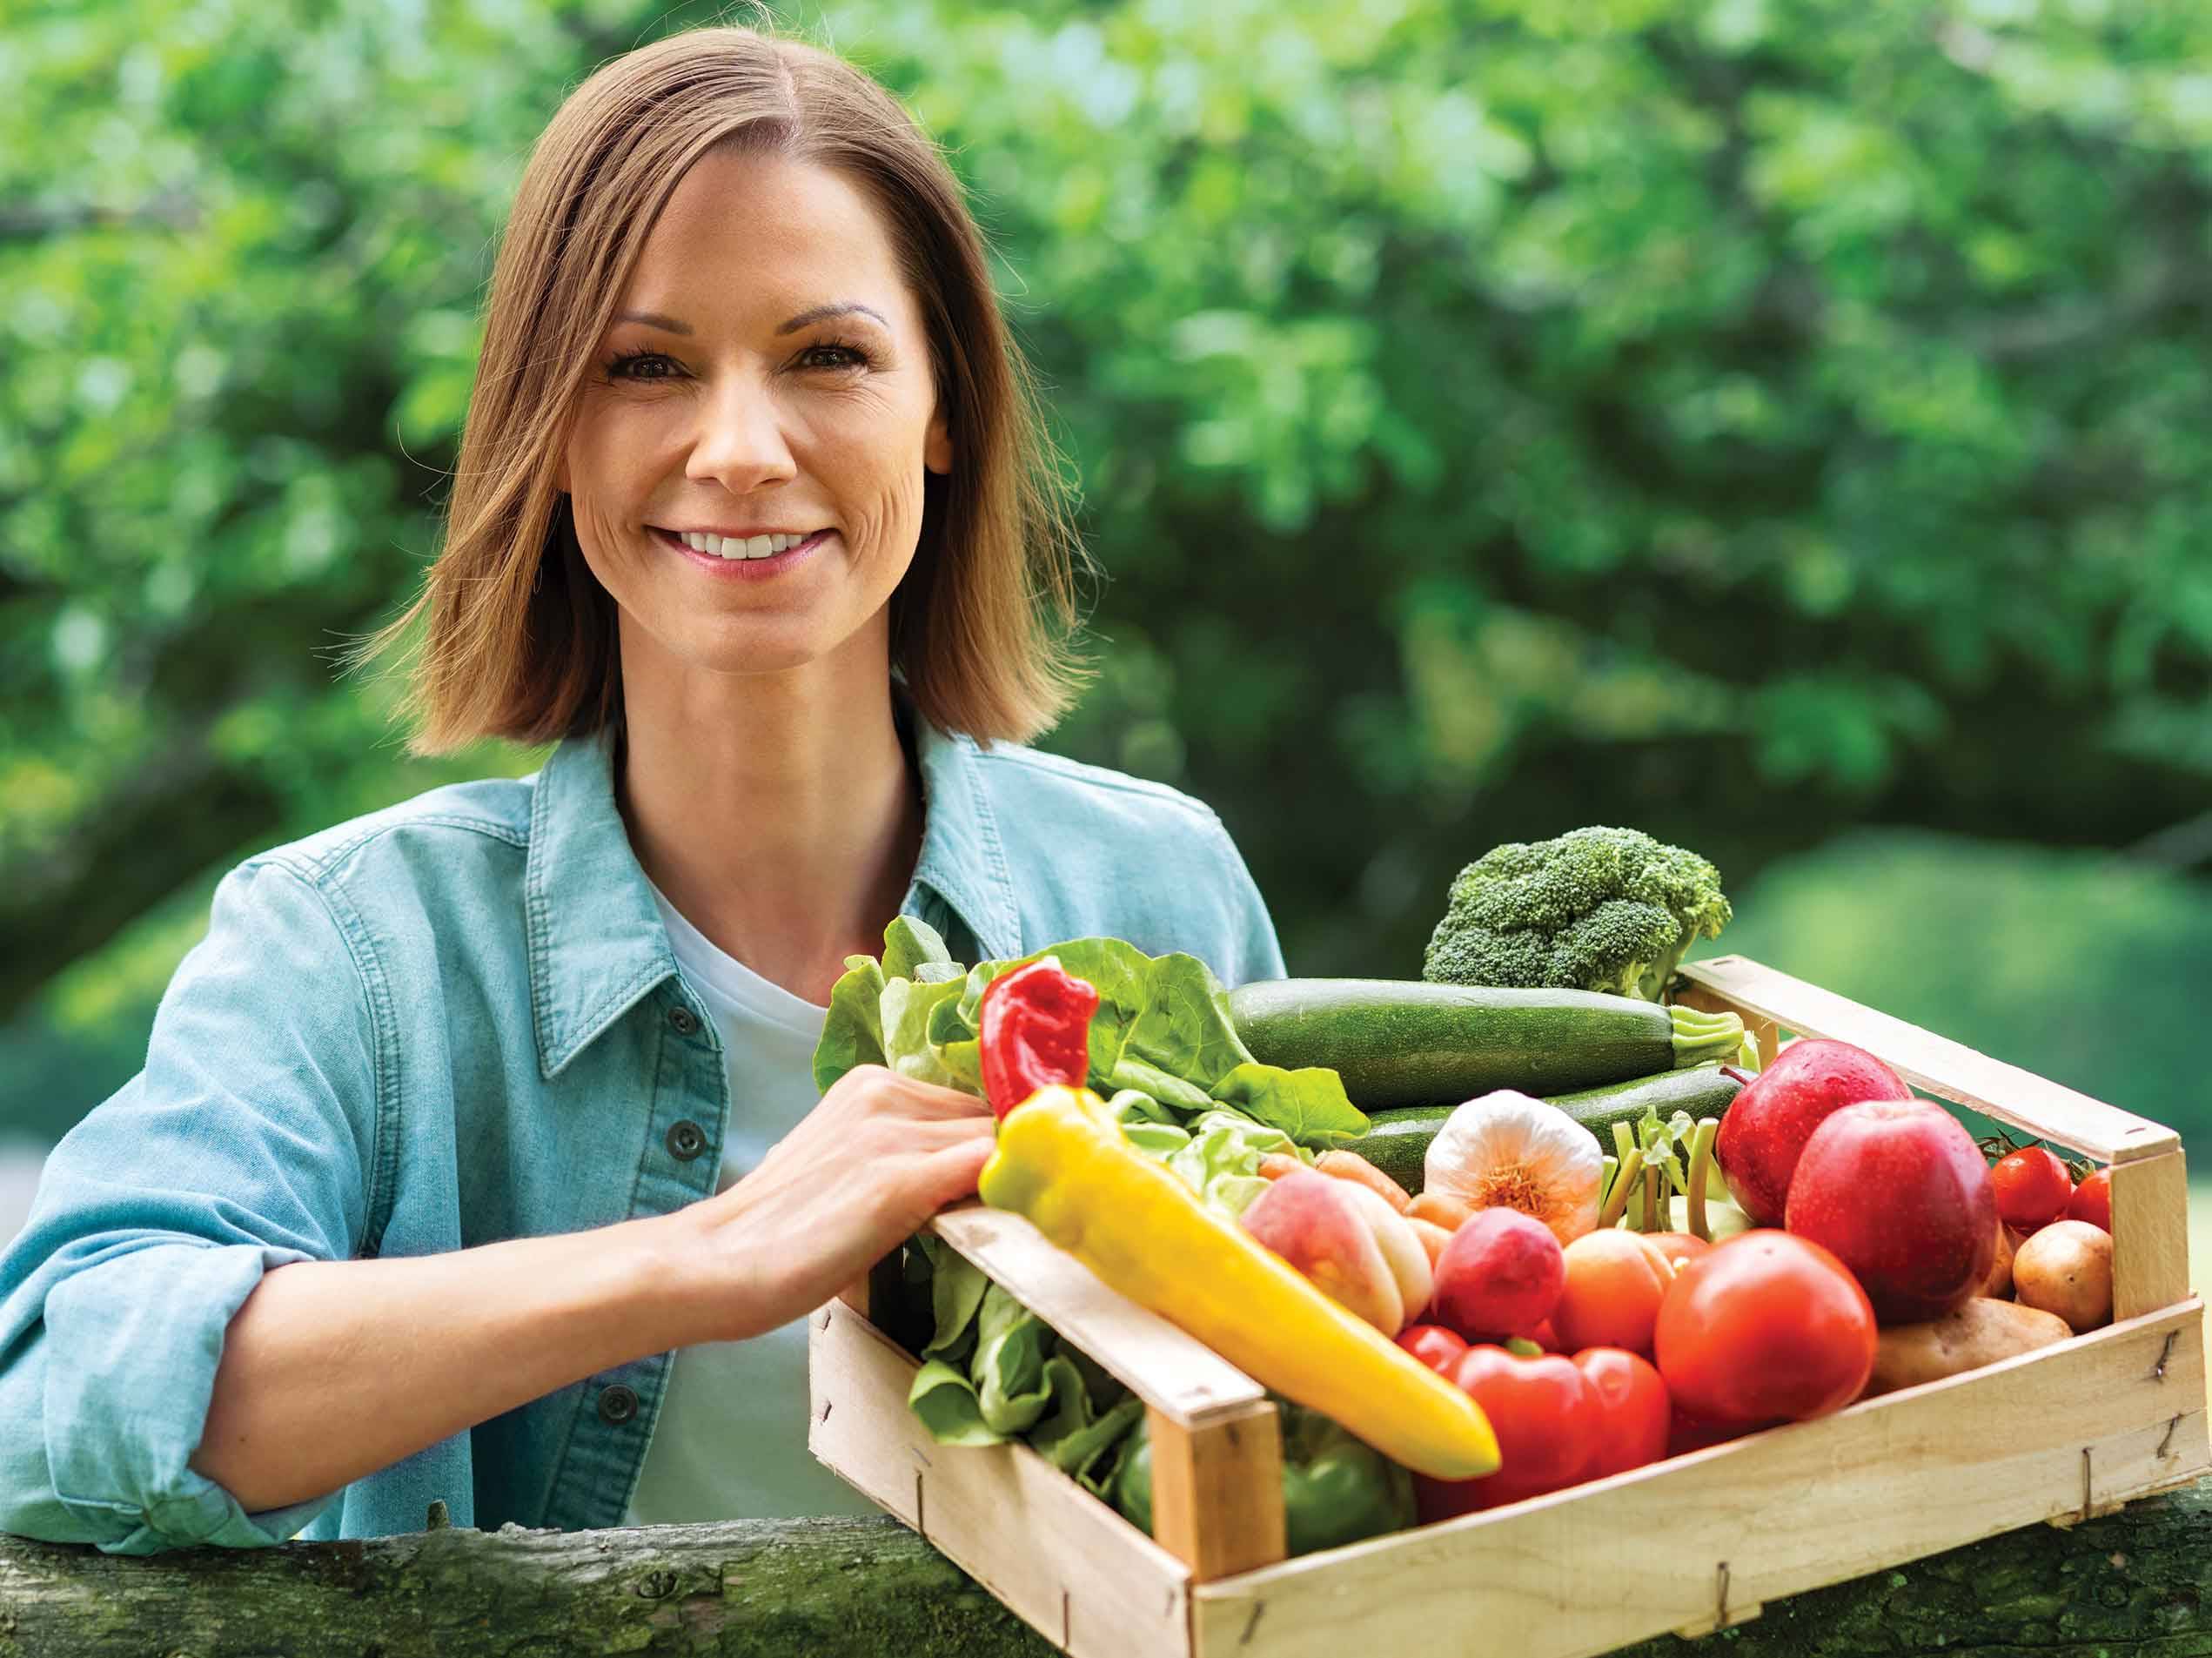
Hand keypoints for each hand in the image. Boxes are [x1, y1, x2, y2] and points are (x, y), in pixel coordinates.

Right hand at [661, 1064, 993, 1342]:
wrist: (717, 1263)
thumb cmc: (778, 1229)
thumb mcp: (843, 1162)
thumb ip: (899, 1152)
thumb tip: (968, 1173)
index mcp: (870, 1084)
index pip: (967, 1105)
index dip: (993, 1146)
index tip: (1003, 1182)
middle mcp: (885, 1093)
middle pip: (988, 1119)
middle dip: (1003, 1162)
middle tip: (1004, 1211)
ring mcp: (893, 1134)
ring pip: (994, 1143)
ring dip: (1003, 1183)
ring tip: (994, 1227)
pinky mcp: (899, 1181)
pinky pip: (985, 1170)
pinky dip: (1003, 1195)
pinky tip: (1002, 1224)